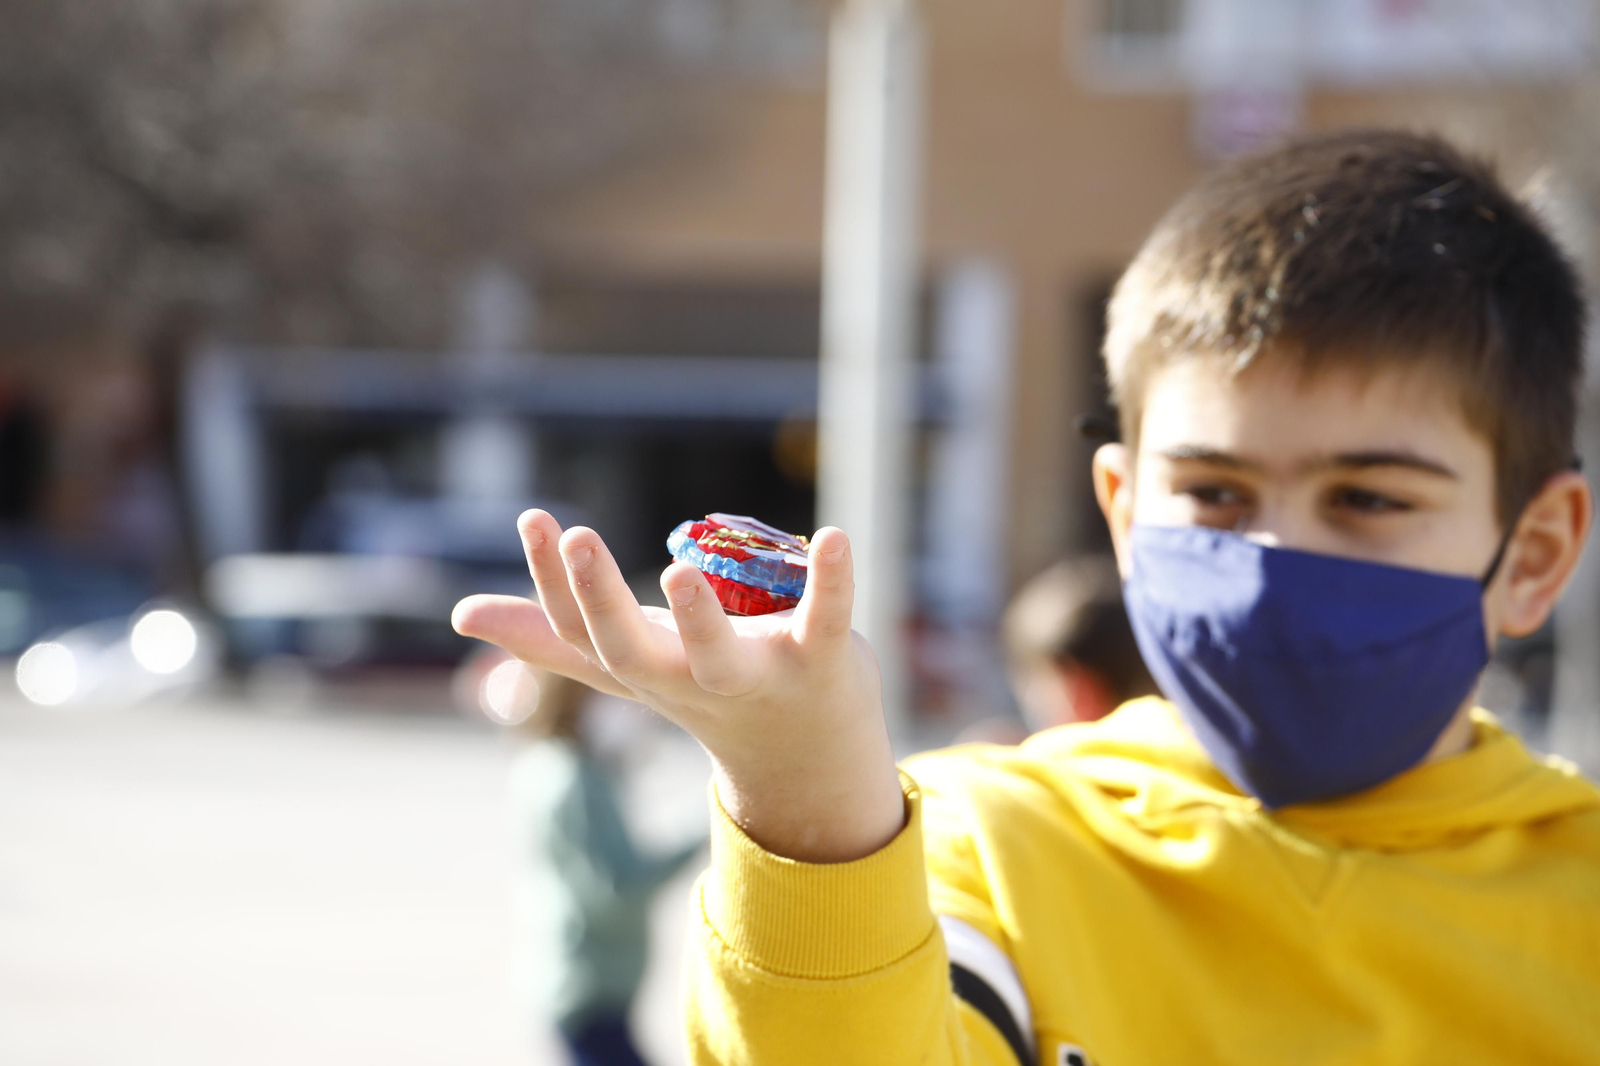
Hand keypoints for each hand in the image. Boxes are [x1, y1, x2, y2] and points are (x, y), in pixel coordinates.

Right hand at [452, 510, 905, 862]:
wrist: (808, 751)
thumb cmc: (706, 689)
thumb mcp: (629, 666)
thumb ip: (552, 640)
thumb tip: (462, 616)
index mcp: (641, 670)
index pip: (581, 634)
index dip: (552, 582)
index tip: (535, 518)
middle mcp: (690, 679)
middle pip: (632, 653)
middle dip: (602, 600)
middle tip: (579, 537)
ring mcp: (757, 673)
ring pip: (720, 657)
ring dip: (698, 617)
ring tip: (676, 569)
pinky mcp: (821, 659)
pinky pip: (827, 619)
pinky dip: (832, 581)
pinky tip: (833, 536)